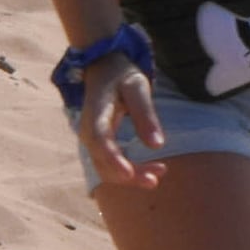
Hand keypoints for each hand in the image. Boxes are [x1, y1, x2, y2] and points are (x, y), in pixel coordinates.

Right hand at [76, 60, 166, 189]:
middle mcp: (89, 130)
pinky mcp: (99, 145)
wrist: (102, 69)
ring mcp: (92, 140)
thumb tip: (157, 146)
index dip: (113, 158)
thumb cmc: (121, 76)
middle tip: (155, 179)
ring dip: (131, 176)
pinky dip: (129, 171)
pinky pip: (110, 165)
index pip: (100, 140)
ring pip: (106, 168)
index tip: (129, 173)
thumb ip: (146, 114)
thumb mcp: (137, 87)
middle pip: (103, 161)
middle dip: (128, 175)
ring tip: (160, 172)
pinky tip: (153, 169)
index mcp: (96, 112)